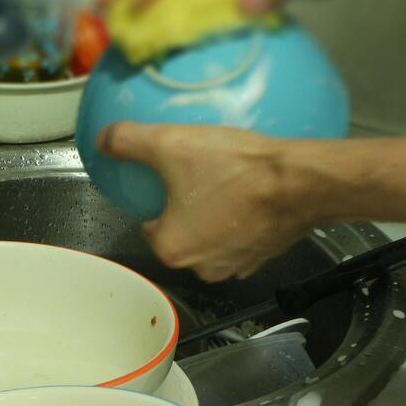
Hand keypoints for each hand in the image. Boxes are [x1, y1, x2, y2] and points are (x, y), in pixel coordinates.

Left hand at [99, 122, 316, 281]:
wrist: (302, 182)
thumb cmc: (236, 170)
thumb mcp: (170, 144)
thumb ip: (128, 141)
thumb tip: (103, 138)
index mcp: (173, 248)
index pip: (148, 226)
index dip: (154, 200)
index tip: (167, 177)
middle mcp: (203, 266)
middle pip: (181, 233)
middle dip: (185, 208)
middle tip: (195, 174)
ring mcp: (237, 265)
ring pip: (212, 236)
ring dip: (214, 214)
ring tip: (222, 179)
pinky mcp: (264, 255)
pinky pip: (243, 234)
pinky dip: (242, 217)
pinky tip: (249, 190)